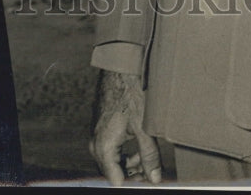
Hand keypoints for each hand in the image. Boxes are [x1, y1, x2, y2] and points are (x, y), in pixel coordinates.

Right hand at [89, 70, 161, 185]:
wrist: (120, 66)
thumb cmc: (130, 92)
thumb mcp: (144, 126)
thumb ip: (149, 155)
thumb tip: (154, 178)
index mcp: (104, 146)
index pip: (115, 180)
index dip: (133, 183)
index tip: (148, 181)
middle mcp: (96, 142)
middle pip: (113, 171)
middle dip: (132, 175)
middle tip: (151, 174)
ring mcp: (97, 133)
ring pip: (113, 159)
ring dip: (130, 163)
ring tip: (149, 161)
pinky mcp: (102, 125)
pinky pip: (111, 147)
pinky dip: (125, 152)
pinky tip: (140, 147)